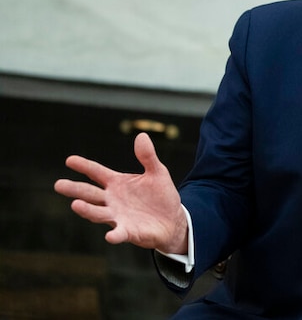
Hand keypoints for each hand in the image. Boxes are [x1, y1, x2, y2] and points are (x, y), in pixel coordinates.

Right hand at [54, 133, 187, 253]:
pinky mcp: (128, 231)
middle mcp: (112, 200)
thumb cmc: (161, 196)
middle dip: (75, 189)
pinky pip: (119, 233)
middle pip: (90, 193)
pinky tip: (109, 236)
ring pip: (97, 213)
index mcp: (117, 183)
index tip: (69, 160)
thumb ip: (148, 156)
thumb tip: (142, 135)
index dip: (84, 166)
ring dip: (87, 210)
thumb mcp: (157, 172)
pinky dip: (114, 235)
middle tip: (58, 184)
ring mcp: (117, 216)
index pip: (96, 172)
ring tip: (75, 204)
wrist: (172, 220)